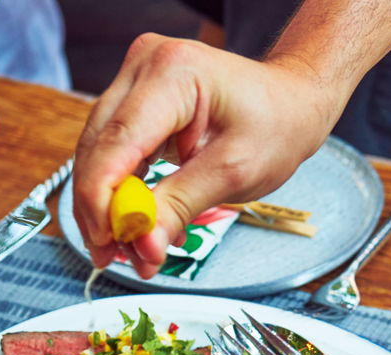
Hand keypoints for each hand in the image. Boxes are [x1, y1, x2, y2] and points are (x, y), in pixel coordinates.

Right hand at [73, 32, 346, 278]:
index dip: (101, 196)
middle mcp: (146, 65)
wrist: (291, 102)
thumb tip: (142, 245)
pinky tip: (141, 220)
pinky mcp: (137, 98)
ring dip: (109, 204)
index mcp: (174, 72)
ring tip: (130, 246)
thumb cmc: (276, 123)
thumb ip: (181, 207)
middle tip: (112, 254)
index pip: (118, 141)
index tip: (106, 241)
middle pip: (99, 146)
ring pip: (100, 151)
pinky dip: (123, 189)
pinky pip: (114, 149)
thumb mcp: (234, 172)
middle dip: (101, 208)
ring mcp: (137, 78)